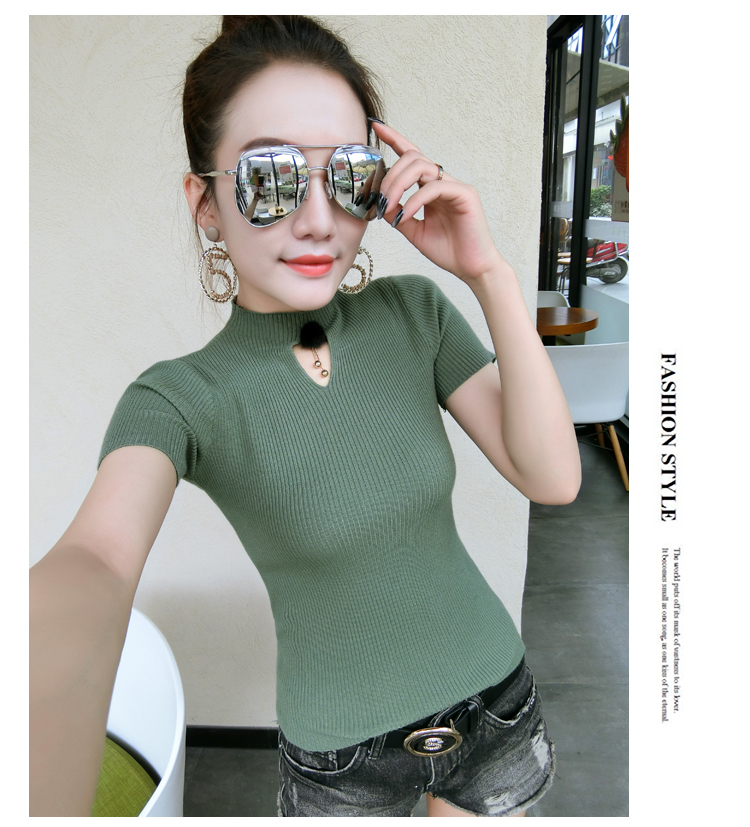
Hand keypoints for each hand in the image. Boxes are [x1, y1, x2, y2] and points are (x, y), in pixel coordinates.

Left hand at [371, 121, 504, 282]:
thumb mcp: (414, 231)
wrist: (471, 268)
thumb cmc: (448, 250)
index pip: (412, 156)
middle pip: (412, 158)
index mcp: (430, 188)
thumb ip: (398, 214)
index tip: (376, 126)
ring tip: (389, 205)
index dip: (395, 139)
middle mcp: (442, 182)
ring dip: (399, 184)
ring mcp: (455, 186)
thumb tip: (381, 202)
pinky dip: (415, 200)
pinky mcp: (464, 194)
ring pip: (422, 167)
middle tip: (380, 199)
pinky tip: (406, 215)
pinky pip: (434, 188)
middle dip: (390, 175)